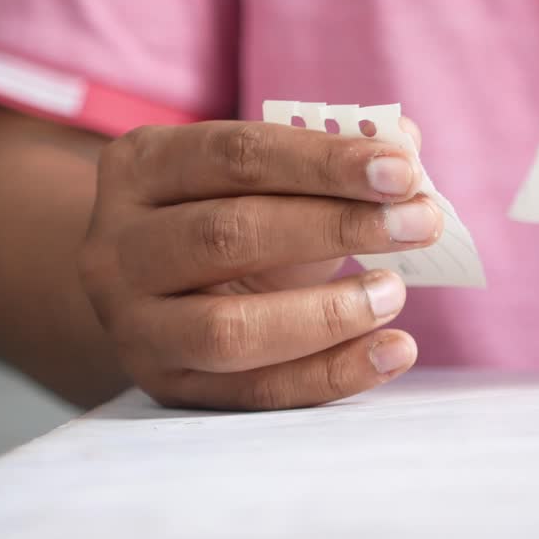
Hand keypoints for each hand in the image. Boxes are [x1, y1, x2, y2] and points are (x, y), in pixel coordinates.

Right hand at [76, 120, 438, 409]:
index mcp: (140, 167)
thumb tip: (405, 145)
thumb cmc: (224, 210)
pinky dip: (332, 374)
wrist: (148, 283)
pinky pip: (255, 393)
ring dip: (327, 314)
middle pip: (228, 236)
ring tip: (395, 292)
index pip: (236, 155)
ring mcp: (134, 325)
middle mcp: (117, 246)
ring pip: (229, 329)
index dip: (324, 162)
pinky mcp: (167, 386)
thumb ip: (329, 155)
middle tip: (421, 223)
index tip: (405, 170)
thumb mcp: (261, 175)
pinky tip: (393, 350)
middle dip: (336, 227)